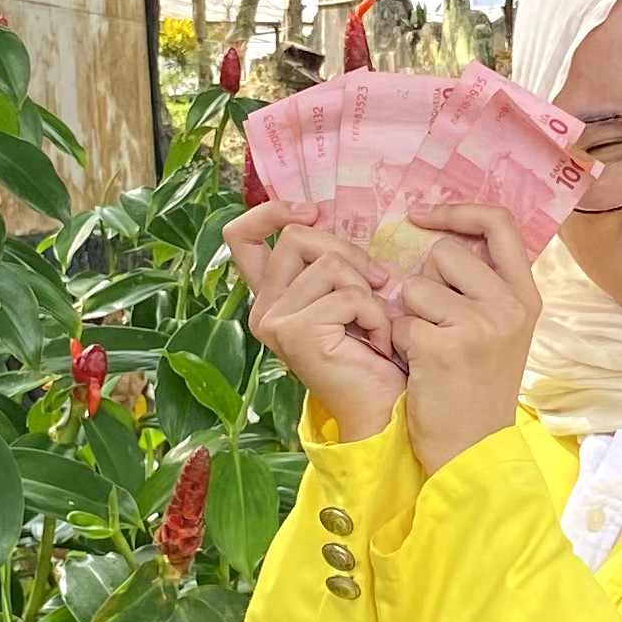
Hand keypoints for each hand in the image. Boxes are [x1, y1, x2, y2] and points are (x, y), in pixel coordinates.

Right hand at [227, 201, 406, 443]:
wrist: (381, 408)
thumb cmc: (371, 352)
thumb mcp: (345, 293)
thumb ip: (327, 261)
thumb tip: (321, 217)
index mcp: (270, 297)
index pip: (241, 237)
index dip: (271, 212)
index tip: (312, 213)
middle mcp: (263, 310)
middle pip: (298, 238)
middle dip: (348, 252)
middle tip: (377, 283)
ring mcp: (275, 322)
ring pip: (329, 264)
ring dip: (368, 290)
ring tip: (375, 323)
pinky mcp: (296, 333)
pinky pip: (350, 295)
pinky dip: (376, 314)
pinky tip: (379, 342)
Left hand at [394, 206, 540, 474]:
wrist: (473, 450)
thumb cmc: (477, 388)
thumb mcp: (502, 331)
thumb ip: (484, 286)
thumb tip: (441, 235)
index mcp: (526, 296)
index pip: (498, 223)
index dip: (458, 211)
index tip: (423, 216)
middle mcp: (508, 306)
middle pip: (444, 253)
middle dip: (425, 283)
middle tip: (436, 324)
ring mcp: (478, 326)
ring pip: (415, 286)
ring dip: (409, 315)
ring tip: (429, 348)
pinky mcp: (443, 347)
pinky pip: (400, 321)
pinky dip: (400, 342)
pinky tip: (419, 367)